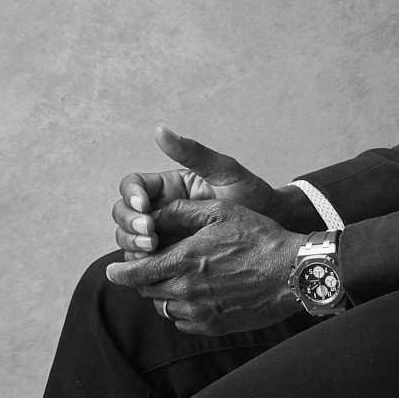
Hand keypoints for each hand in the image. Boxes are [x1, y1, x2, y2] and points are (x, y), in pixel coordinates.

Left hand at [105, 194, 303, 333]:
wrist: (293, 272)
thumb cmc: (260, 237)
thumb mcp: (222, 211)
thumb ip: (184, 211)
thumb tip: (156, 213)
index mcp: (184, 260)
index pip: (135, 273)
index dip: (120, 272)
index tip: (114, 271)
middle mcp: (187, 290)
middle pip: (147, 290)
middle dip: (145, 278)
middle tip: (153, 267)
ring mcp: (200, 311)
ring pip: (164, 307)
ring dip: (164, 294)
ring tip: (181, 279)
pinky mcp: (213, 326)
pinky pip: (183, 321)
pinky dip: (182, 310)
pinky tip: (198, 296)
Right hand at [113, 126, 291, 256]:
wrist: (273, 226)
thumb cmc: (252, 195)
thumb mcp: (225, 171)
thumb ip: (193, 152)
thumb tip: (159, 130)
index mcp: (170, 185)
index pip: (134, 186)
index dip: (131, 196)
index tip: (144, 208)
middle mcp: (162, 208)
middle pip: (124, 213)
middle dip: (130, 223)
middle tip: (150, 235)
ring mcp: (166, 233)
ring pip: (130, 237)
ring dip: (133, 244)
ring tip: (153, 250)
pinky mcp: (173, 256)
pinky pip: (147, 261)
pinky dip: (144, 264)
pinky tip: (157, 267)